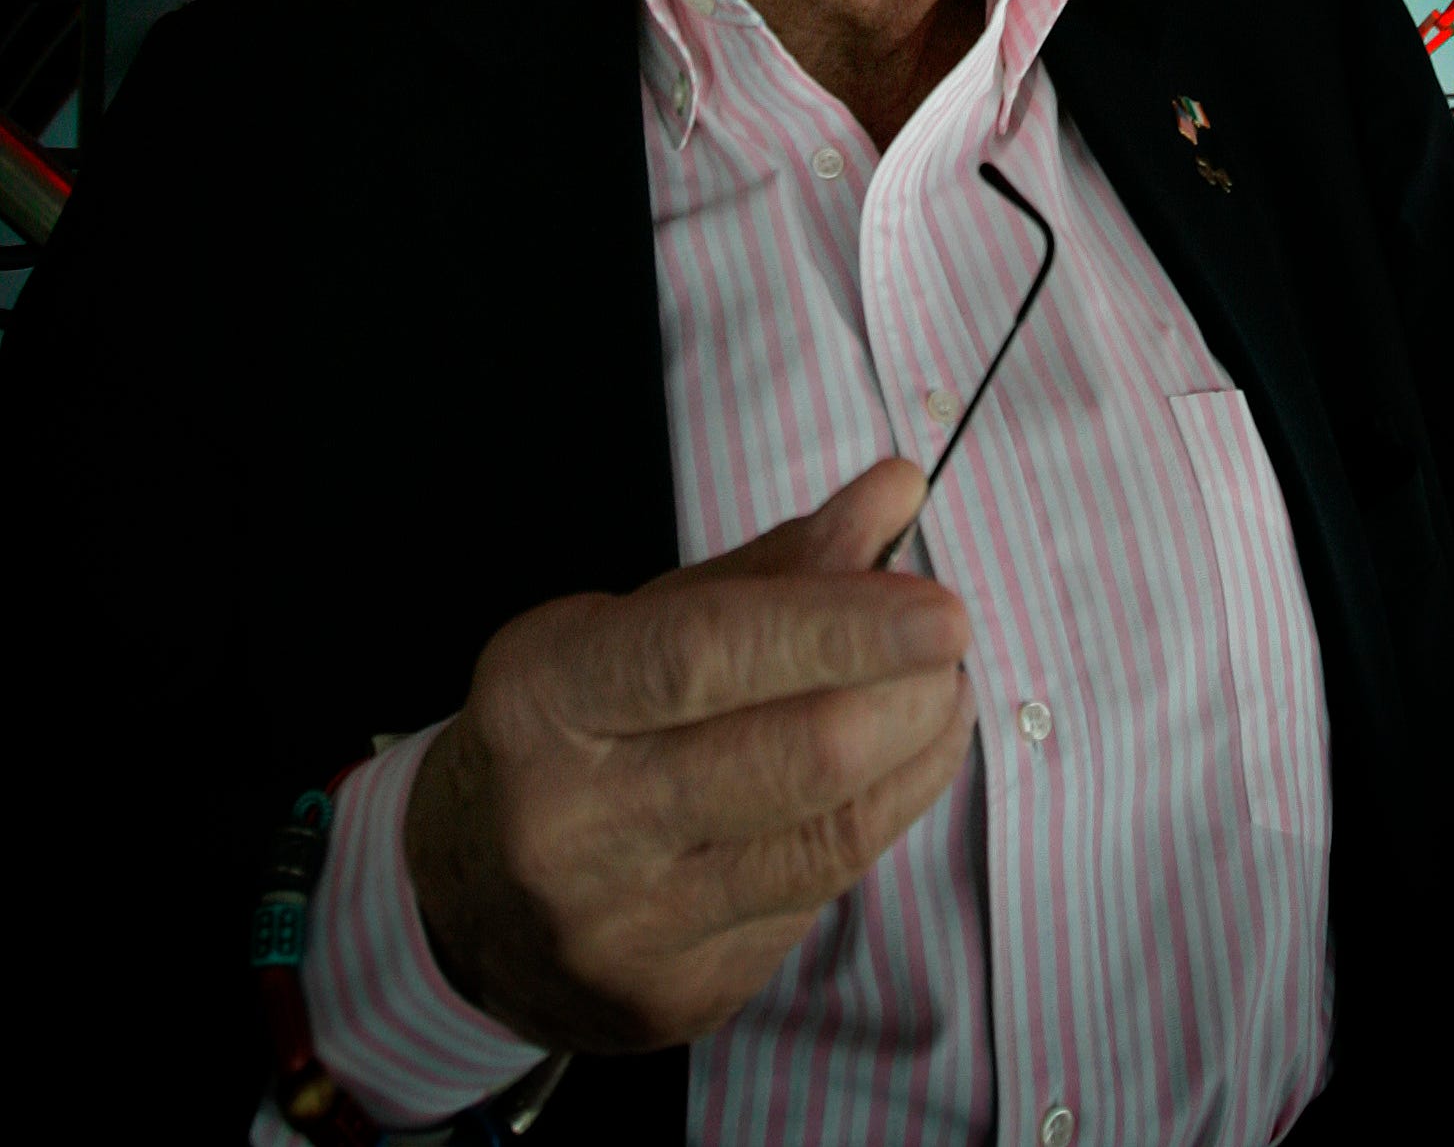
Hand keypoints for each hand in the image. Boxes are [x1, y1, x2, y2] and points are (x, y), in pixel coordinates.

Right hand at [403, 458, 974, 1052]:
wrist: (464, 902)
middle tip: (950, 648)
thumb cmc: (572, 726)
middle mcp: (575, 822)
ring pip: (824, 842)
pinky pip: (813, 902)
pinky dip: (871, 826)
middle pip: (790, 757)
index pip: (709, 654)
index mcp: (548, 696)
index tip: (941, 607)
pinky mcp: (676, 998)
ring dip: (913, 759)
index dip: (840, 626)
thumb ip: (773, 566)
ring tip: (940, 698)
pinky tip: (885, 778)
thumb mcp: (637, 622)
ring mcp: (625, 928)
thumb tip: (896, 494)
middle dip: (904, 695)